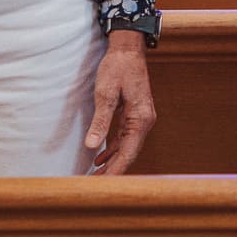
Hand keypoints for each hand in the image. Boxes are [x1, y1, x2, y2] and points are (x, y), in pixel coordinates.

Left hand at [86, 30, 156, 174]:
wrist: (128, 48)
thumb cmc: (117, 68)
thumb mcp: (106, 94)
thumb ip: (100, 121)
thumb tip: (91, 146)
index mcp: (141, 118)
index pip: (127, 153)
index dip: (114, 171)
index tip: (101, 187)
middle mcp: (145, 121)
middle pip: (129, 154)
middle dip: (112, 171)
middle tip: (93, 188)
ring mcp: (141, 118)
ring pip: (127, 148)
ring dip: (112, 163)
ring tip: (95, 178)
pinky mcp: (134, 114)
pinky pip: (125, 138)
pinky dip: (112, 150)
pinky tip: (99, 158)